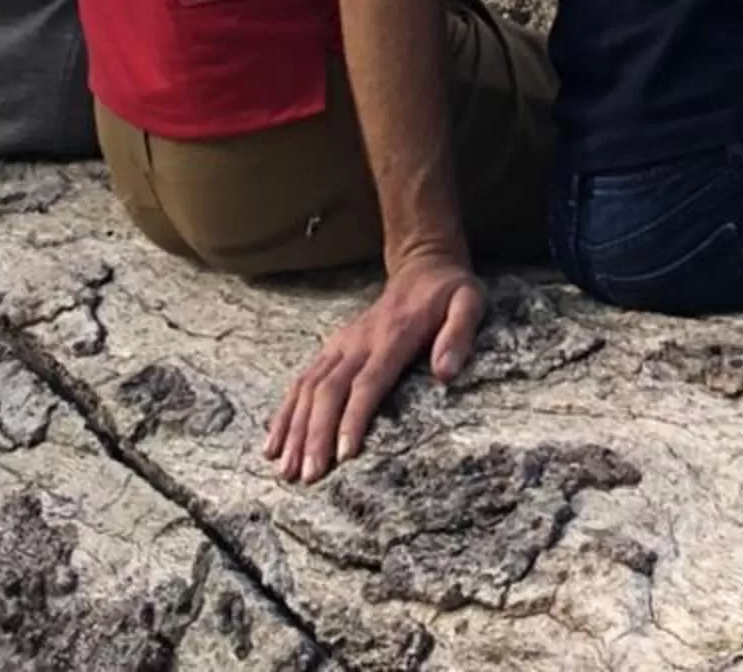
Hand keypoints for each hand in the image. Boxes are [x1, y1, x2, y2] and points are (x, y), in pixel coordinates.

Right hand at [265, 250, 486, 483]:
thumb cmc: (449, 292)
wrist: (423, 264)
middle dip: (316, 434)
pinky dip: (284, 412)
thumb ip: (459, 335)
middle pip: (330, 390)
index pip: (368, 381)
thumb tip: (446, 373)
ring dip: (294, 428)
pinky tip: (273, 443)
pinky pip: (302, 379)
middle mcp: (360, 340)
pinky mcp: (333, 347)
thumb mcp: (469, 303)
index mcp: (393, 335)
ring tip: (284, 469)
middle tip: (308, 477)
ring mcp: (342, 343)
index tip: (343, 455)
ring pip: (308, 387)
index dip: (353, 418)